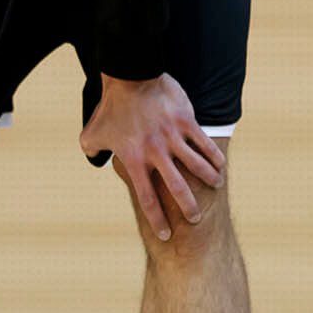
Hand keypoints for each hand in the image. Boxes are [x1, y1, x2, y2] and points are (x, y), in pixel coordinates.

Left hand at [78, 73, 226, 240]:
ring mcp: (173, 137)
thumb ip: (91, 150)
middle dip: (188, 208)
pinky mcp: (186, 122)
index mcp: (134, 160)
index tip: (165, 234)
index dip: (157, 219)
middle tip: (195, 219)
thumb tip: (93, 159)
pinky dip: (214, 156)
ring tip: (216, 187)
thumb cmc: (110, 108)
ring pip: (197, 166)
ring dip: (209, 180)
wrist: (130, 77)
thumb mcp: (91, 134)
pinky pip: (204, 143)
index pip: (147, 198)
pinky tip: (220, 165)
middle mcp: (155, 152)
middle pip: (177, 188)